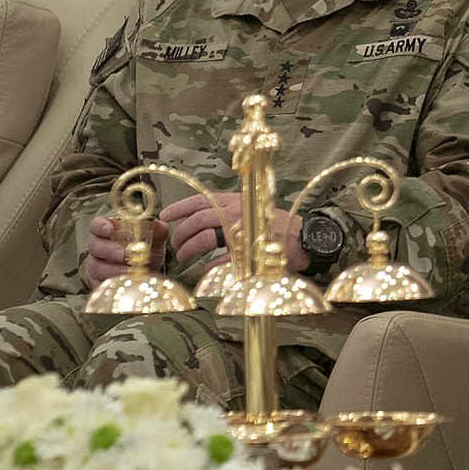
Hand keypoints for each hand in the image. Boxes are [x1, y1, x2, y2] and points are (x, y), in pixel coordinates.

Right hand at [83, 215, 167, 286]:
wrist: (144, 279)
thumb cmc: (145, 257)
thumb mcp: (154, 245)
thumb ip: (157, 234)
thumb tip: (160, 224)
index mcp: (109, 233)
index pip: (97, 225)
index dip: (100, 225)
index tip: (109, 229)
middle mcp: (99, 248)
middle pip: (95, 245)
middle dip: (109, 250)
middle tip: (123, 254)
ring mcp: (96, 265)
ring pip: (96, 265)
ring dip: (112, 268)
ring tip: (128, 270)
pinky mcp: (97, 281)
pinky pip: (98, 281)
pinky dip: (111, 280)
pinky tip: (124, 280)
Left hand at [160, 193, 307, 273]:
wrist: (303, 238)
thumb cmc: (276, 225)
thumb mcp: (252, 209)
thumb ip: (229, 211)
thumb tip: (204, 218)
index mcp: (236, 201)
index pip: (201, 200)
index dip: (180, 207)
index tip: (165, 215)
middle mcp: (236, 213)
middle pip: (198, 221)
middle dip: (182, 233)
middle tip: (175, 244)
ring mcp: (241, 233)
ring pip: (205, 239)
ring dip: (190, 249)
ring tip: (183, 256)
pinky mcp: (247, 252)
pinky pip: (220, 260)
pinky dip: (209, 266)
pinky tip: (204, 269)